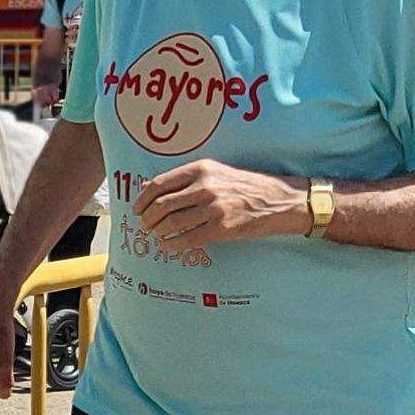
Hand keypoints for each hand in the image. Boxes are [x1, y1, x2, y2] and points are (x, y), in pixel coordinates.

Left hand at [131, 160, 310, 251]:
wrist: (277, 200)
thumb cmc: (243, 186)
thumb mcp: (215, 172)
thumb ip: (185, 179)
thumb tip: (149, 188)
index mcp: (200, 169)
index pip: (159, 184)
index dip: (143, 199)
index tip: (137, 208)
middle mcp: (205, 186)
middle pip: (161, 205)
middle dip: (148, 218)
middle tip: (145, 225)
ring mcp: (214, 208)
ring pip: (171, 222)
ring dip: (158, 231)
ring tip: (157, 234)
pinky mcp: (222, 228)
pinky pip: (187, 238)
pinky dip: (172, 244)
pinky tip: (168, 245)